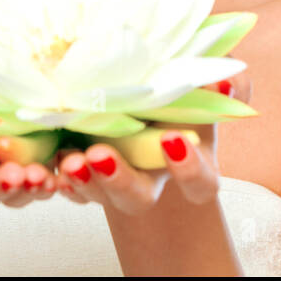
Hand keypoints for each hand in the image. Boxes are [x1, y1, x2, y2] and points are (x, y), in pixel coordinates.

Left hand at [51, 69, 251, 213]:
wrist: (144, 88)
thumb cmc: (183, 85)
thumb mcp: (208, 82)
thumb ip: (227, 84)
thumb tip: (226, 81)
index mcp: (190, 162)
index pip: (199, 182)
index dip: (189, 169)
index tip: (172, 139)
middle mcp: (149, 178)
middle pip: (137, 198)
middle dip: (118, 181)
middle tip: (99, 154)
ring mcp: (113, 177)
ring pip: (98, 193)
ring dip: (83, 179)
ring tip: (71, 159)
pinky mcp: (84, 169)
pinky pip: (70, 185)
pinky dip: (61, 178)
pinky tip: (53, 164)